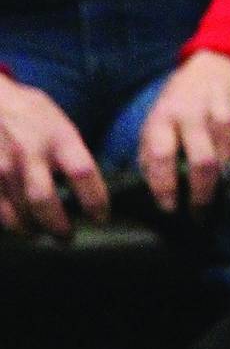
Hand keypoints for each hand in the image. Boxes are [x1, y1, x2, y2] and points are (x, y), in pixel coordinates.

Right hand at [0, 74, 107, 236]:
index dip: (96, 201)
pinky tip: (19, 225)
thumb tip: (88, 184)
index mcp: (58, 137)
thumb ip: (71, 151)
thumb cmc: (29, 111)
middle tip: (67, 237)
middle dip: (59, 227)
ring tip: (42, 234)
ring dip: (34, 229)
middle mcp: (30, 154)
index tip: (101, 217)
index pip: (83, 174)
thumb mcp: (59, 122)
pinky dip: (10, 222)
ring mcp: (3, 167)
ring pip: (19, 213)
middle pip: (46, 202)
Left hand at [137, 52, 229, 213]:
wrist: (215, 66)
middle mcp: (195, 114)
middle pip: (203, 163)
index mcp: (165, 116)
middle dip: (201, 194)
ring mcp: (226, 114)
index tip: (169, 207)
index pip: (163, 156)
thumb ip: (151, 151)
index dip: (165, 186)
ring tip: (215, 195)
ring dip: (222, 183)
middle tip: (198, 213)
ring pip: (228, 161)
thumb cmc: (179, 100)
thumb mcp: (155, 119)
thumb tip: (154, 187)